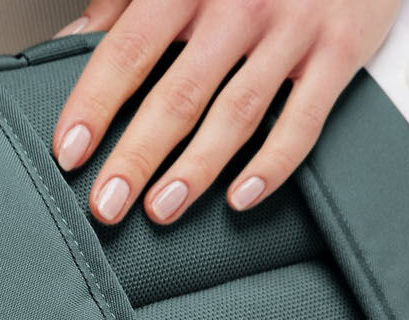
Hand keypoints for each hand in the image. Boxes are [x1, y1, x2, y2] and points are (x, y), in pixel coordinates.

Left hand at [52, 0, 399, 222]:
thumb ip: (128, 1)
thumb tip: (71, 43)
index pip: (130, 48)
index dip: (95, 103)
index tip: (69, 152)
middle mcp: (241, 2)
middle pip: (179, 93)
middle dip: (137, 156)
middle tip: (106, 205)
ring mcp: (293, 27)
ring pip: (237, 113)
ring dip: (196, 170)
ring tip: (161, 210)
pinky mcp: (339, 50)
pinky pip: (303, 120)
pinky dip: (272, 165)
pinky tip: (241, 198)